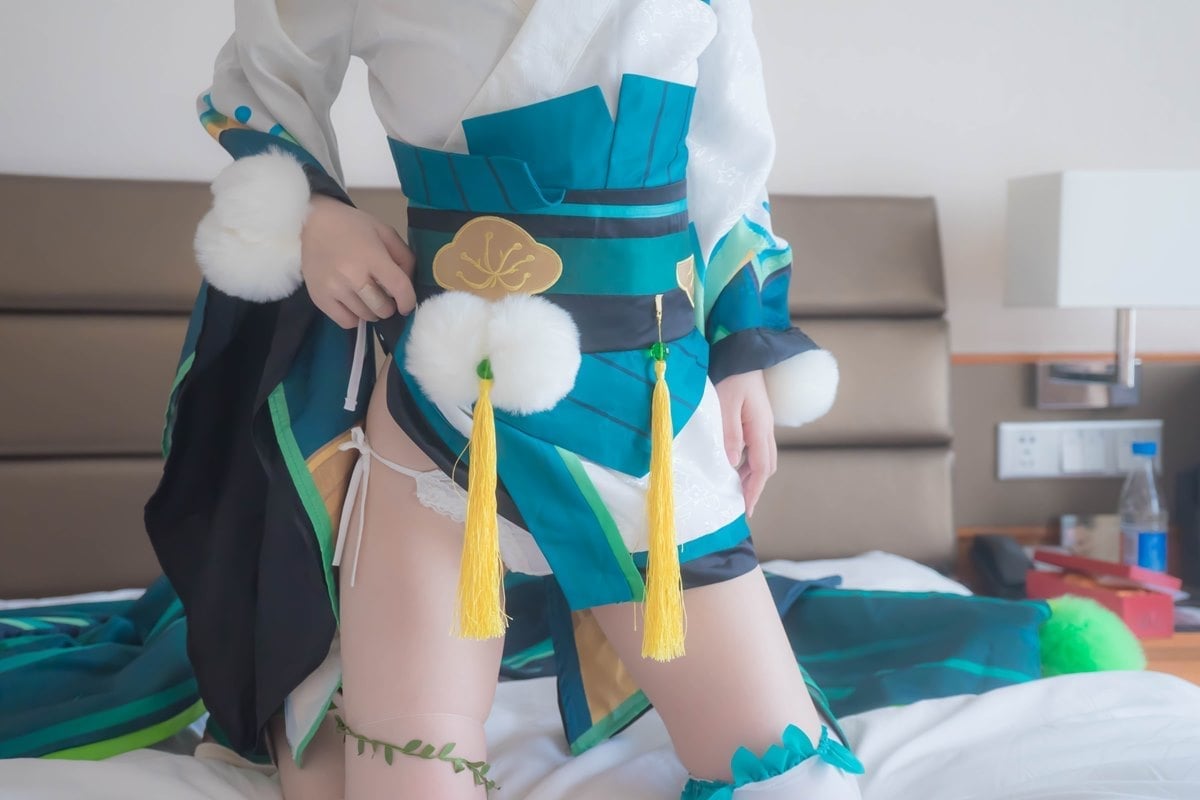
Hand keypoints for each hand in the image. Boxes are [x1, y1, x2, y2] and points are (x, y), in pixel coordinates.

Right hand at [300, 194, 415, 328]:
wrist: (313, 223)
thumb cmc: (352, 227)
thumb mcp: (385, 233)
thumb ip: (404, 257)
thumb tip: (408, 285)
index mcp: (372, 256)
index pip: (399, 288)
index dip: (408, 301)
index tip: (407, 305)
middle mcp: (352, 275)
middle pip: (382, 308)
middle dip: (389, 306)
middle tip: (384, 297)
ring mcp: (334, 289)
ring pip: (365, 317)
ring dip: (372, 311)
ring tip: (367, 298)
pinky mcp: (320, 298)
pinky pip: (346, 322)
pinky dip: (354, 317)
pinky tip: (354, 304)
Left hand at [714, 370, 776, 517]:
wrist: (741, 349)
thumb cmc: (732, 375)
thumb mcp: (726, 405)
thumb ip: (729, 435)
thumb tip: (730, 465)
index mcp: (760, 428)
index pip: (760, 468)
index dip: (753, 490)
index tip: (745, 509)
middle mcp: (765, 428)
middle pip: (766, 466)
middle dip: (755, 487)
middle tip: (740, 504)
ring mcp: (762, 423)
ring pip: (762, 457)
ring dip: (750, 475)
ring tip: (734, 489)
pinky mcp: (755, 417)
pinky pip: (755, 446)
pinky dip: (747, 461)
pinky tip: (733, 464)